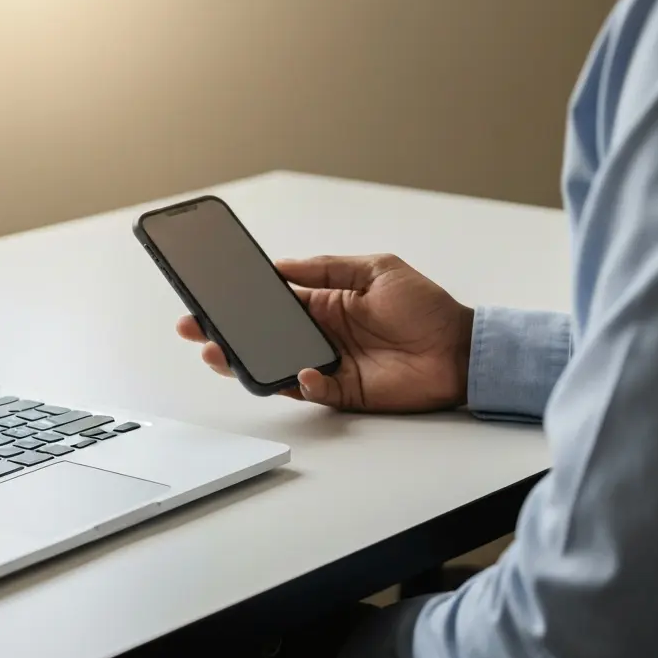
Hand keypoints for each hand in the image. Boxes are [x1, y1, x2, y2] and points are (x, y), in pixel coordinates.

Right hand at [177, 254, 473, 411]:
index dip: (241, 301)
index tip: (210, 297)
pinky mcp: (344, 391)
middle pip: (263, 336)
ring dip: (247, 361)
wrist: (461, 350)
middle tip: (196, 329)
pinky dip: (304, 382)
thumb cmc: (426, 307)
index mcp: (324, 303)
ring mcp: (329, 364)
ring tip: (221, 354)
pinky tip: (304, 372)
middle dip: (226, 333)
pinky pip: (312, 390)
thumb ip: (325, 268)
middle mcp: (321, 335)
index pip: (272, 302)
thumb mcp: (376, 269)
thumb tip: (280, 265)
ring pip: (276, 365)